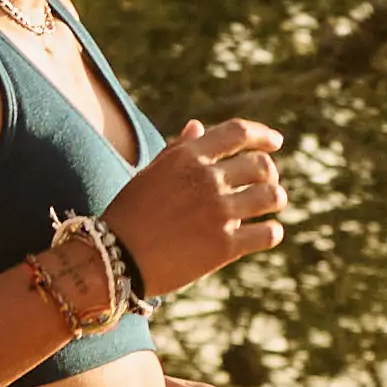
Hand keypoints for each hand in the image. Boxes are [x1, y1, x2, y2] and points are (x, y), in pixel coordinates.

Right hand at [109, 118, 290, 299]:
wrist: (111, 261)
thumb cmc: (129, 215)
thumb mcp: (149, 174)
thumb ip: (178, 149)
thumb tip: (199, 126)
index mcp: (186, 158)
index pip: (238, 133)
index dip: (262, 135)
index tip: (275, 143)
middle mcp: (205, 180)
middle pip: (261, 165)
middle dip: (269, 173)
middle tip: (265, 183)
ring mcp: (217, 213)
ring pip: (272, 196)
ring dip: (275, 199)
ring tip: (268, 207)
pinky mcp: (224, 247)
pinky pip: (269, 233)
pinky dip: (271, 232)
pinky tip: (263, 234)